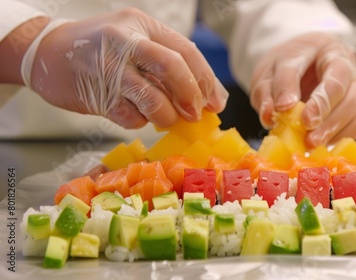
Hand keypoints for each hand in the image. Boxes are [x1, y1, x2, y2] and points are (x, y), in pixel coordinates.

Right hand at [21, 8, 228, 128]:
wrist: (47, 52)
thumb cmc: (100, 50)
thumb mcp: (135, 42)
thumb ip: (168, 65)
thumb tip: (208, 97)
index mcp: (142, 25)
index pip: (185, 50)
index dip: (205, 79)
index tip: (216, 103)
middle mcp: (125, 41)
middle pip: (172, 66)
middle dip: (191, 94)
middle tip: (196, 114)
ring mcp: (108, 66)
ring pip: (151, 96)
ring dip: (167, 114)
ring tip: (167, 118)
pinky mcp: (95, 93)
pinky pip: (129, 115)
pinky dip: (140, 121)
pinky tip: (137, 116)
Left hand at [250, 32, 355, 147]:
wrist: (298, 63)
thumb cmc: (288, 64)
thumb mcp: (271, 69)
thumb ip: (270, 89)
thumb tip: (270, 114)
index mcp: (330, 52)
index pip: (333, 76)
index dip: (320, 101)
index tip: (305, 119)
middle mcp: (350, 70)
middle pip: (349, 95)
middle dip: (328, 119)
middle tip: (308, 138)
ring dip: (334, 132)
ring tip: (310, 144)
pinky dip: (340, 137)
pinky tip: (320, 142)